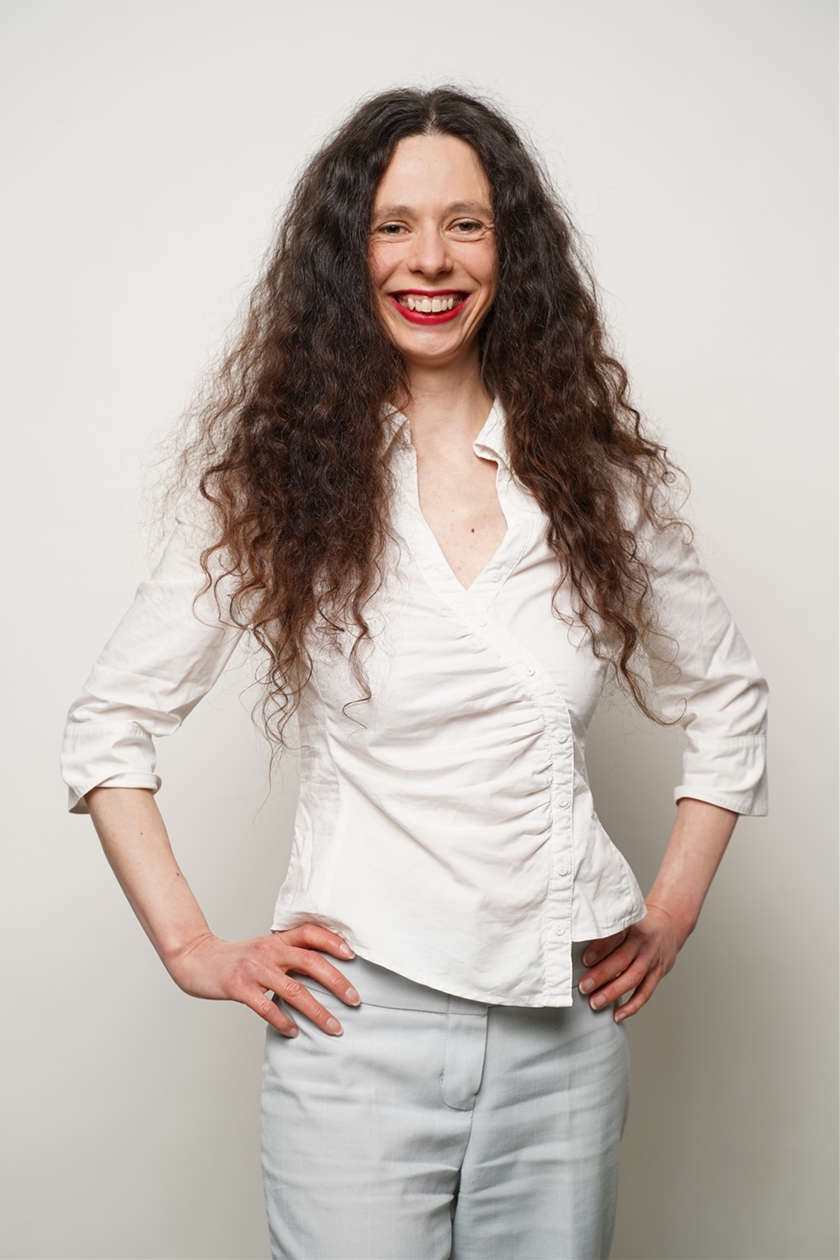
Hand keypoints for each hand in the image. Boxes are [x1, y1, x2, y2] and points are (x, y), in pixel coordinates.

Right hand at [165, 922, 360, 1037]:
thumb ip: (288, 954)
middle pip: (311, 962)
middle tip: (355, 1000)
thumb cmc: (236, 958)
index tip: (353, 956)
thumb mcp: (264, 948)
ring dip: (317, 1011)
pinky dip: (283, 1021)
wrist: (196, 959)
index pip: (310, 933)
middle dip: (337, 982)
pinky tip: (294, 1033)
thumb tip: (322, 970)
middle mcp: (269, 951)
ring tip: (334, 1026)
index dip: (333, 941)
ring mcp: (254, 969)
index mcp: (277, 940)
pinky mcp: (239, 987)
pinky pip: (266, 1007)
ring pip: (294, 990)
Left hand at [577, 904, 686, 1021]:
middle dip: (601, 975)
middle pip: (622, 960)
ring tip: (595, 1002)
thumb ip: (606, 930)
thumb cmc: (639, 925)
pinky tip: (617, 1015)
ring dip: (613, 992)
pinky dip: (631, 1006)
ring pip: (633, 978)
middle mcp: (642, 944)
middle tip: (583, 986)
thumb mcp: (625, 920)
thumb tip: (575, 941)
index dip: (600, 948)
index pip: (615, 936)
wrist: (670, 925)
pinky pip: (645, 993)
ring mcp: (650, 960)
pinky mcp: (657, 974)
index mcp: (631, 927)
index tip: (585, 959)